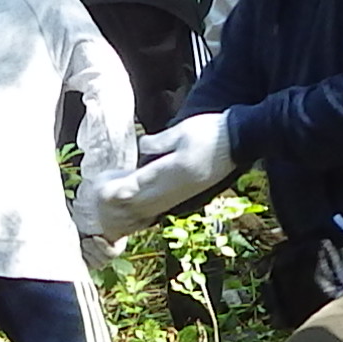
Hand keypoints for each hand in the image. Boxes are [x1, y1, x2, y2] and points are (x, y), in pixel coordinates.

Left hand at [87, 113, 234, 237]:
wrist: (240, 141)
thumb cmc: (212, 131)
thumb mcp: (184, 130)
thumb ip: (160, 141)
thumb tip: (143, 147)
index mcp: (176, 170)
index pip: (142, 184)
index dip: (121, 189)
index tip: (104, 192)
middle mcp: (179, 188)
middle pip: (143, 201)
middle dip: (121, 203)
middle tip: (102, 200)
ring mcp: (185, 194)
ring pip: (152, 208)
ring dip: (132, 210)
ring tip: (114, 208)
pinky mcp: (189, 195)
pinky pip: (163, 208)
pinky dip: (146, 211)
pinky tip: (137, 210)